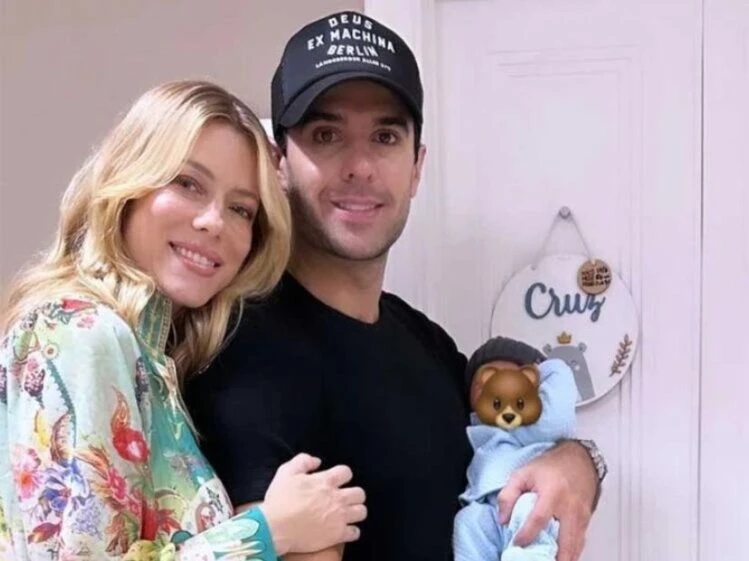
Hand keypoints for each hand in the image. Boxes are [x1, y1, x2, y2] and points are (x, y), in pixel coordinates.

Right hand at [259, 453, 366, 554]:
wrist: (275, 528)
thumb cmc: (279, 500)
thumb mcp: (286, 472)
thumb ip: (303, 461)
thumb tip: (317, 461)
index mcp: (326, 481)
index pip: (346, 472)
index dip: (343, 475)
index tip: (337, 481)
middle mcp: (337, 498)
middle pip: (359, 493)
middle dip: (354, 495)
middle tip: (344, 499)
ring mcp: (339, 517)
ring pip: (361, 511)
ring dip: (355, 512)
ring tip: (347, 514)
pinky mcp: (338, 534)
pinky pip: (355, 532)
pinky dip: (351, 531)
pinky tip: (344, 530)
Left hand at [497, 442, 596, 560]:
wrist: (578, 460)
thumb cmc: (549, 466)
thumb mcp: (523, 474)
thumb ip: (508, 495)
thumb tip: (503, 520)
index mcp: (553, 492)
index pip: (539, 518)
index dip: (527, 534)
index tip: (517, 543)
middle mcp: (570, 506)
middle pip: (565, 540)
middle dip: (554, 557)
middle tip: (538, 560)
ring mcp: (581, 515)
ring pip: (575, 546)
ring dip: (563, 557)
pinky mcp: (586, 521)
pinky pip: (580, 542)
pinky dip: (571, 553)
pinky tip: (560, 557)